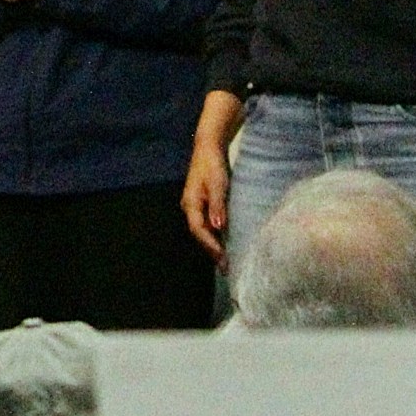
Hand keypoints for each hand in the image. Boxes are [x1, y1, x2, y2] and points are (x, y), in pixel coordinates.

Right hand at [180, 140, 230, 264]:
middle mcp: (190, 207)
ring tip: (225, 260)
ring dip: (213, 245)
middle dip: (211, 251)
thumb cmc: (213, 164)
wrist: (208, 148)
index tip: (223, 259)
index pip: (198, 231)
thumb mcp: (217, 184)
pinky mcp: (202, 203)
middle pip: (199, 234)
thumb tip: (218, 227)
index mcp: (191, 204)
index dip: (210, 246)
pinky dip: (214, 235)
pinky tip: (224, 241)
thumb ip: (217, 206)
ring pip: (202, 230)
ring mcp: (195, 206)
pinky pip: (206, 224)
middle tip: (226, 267)